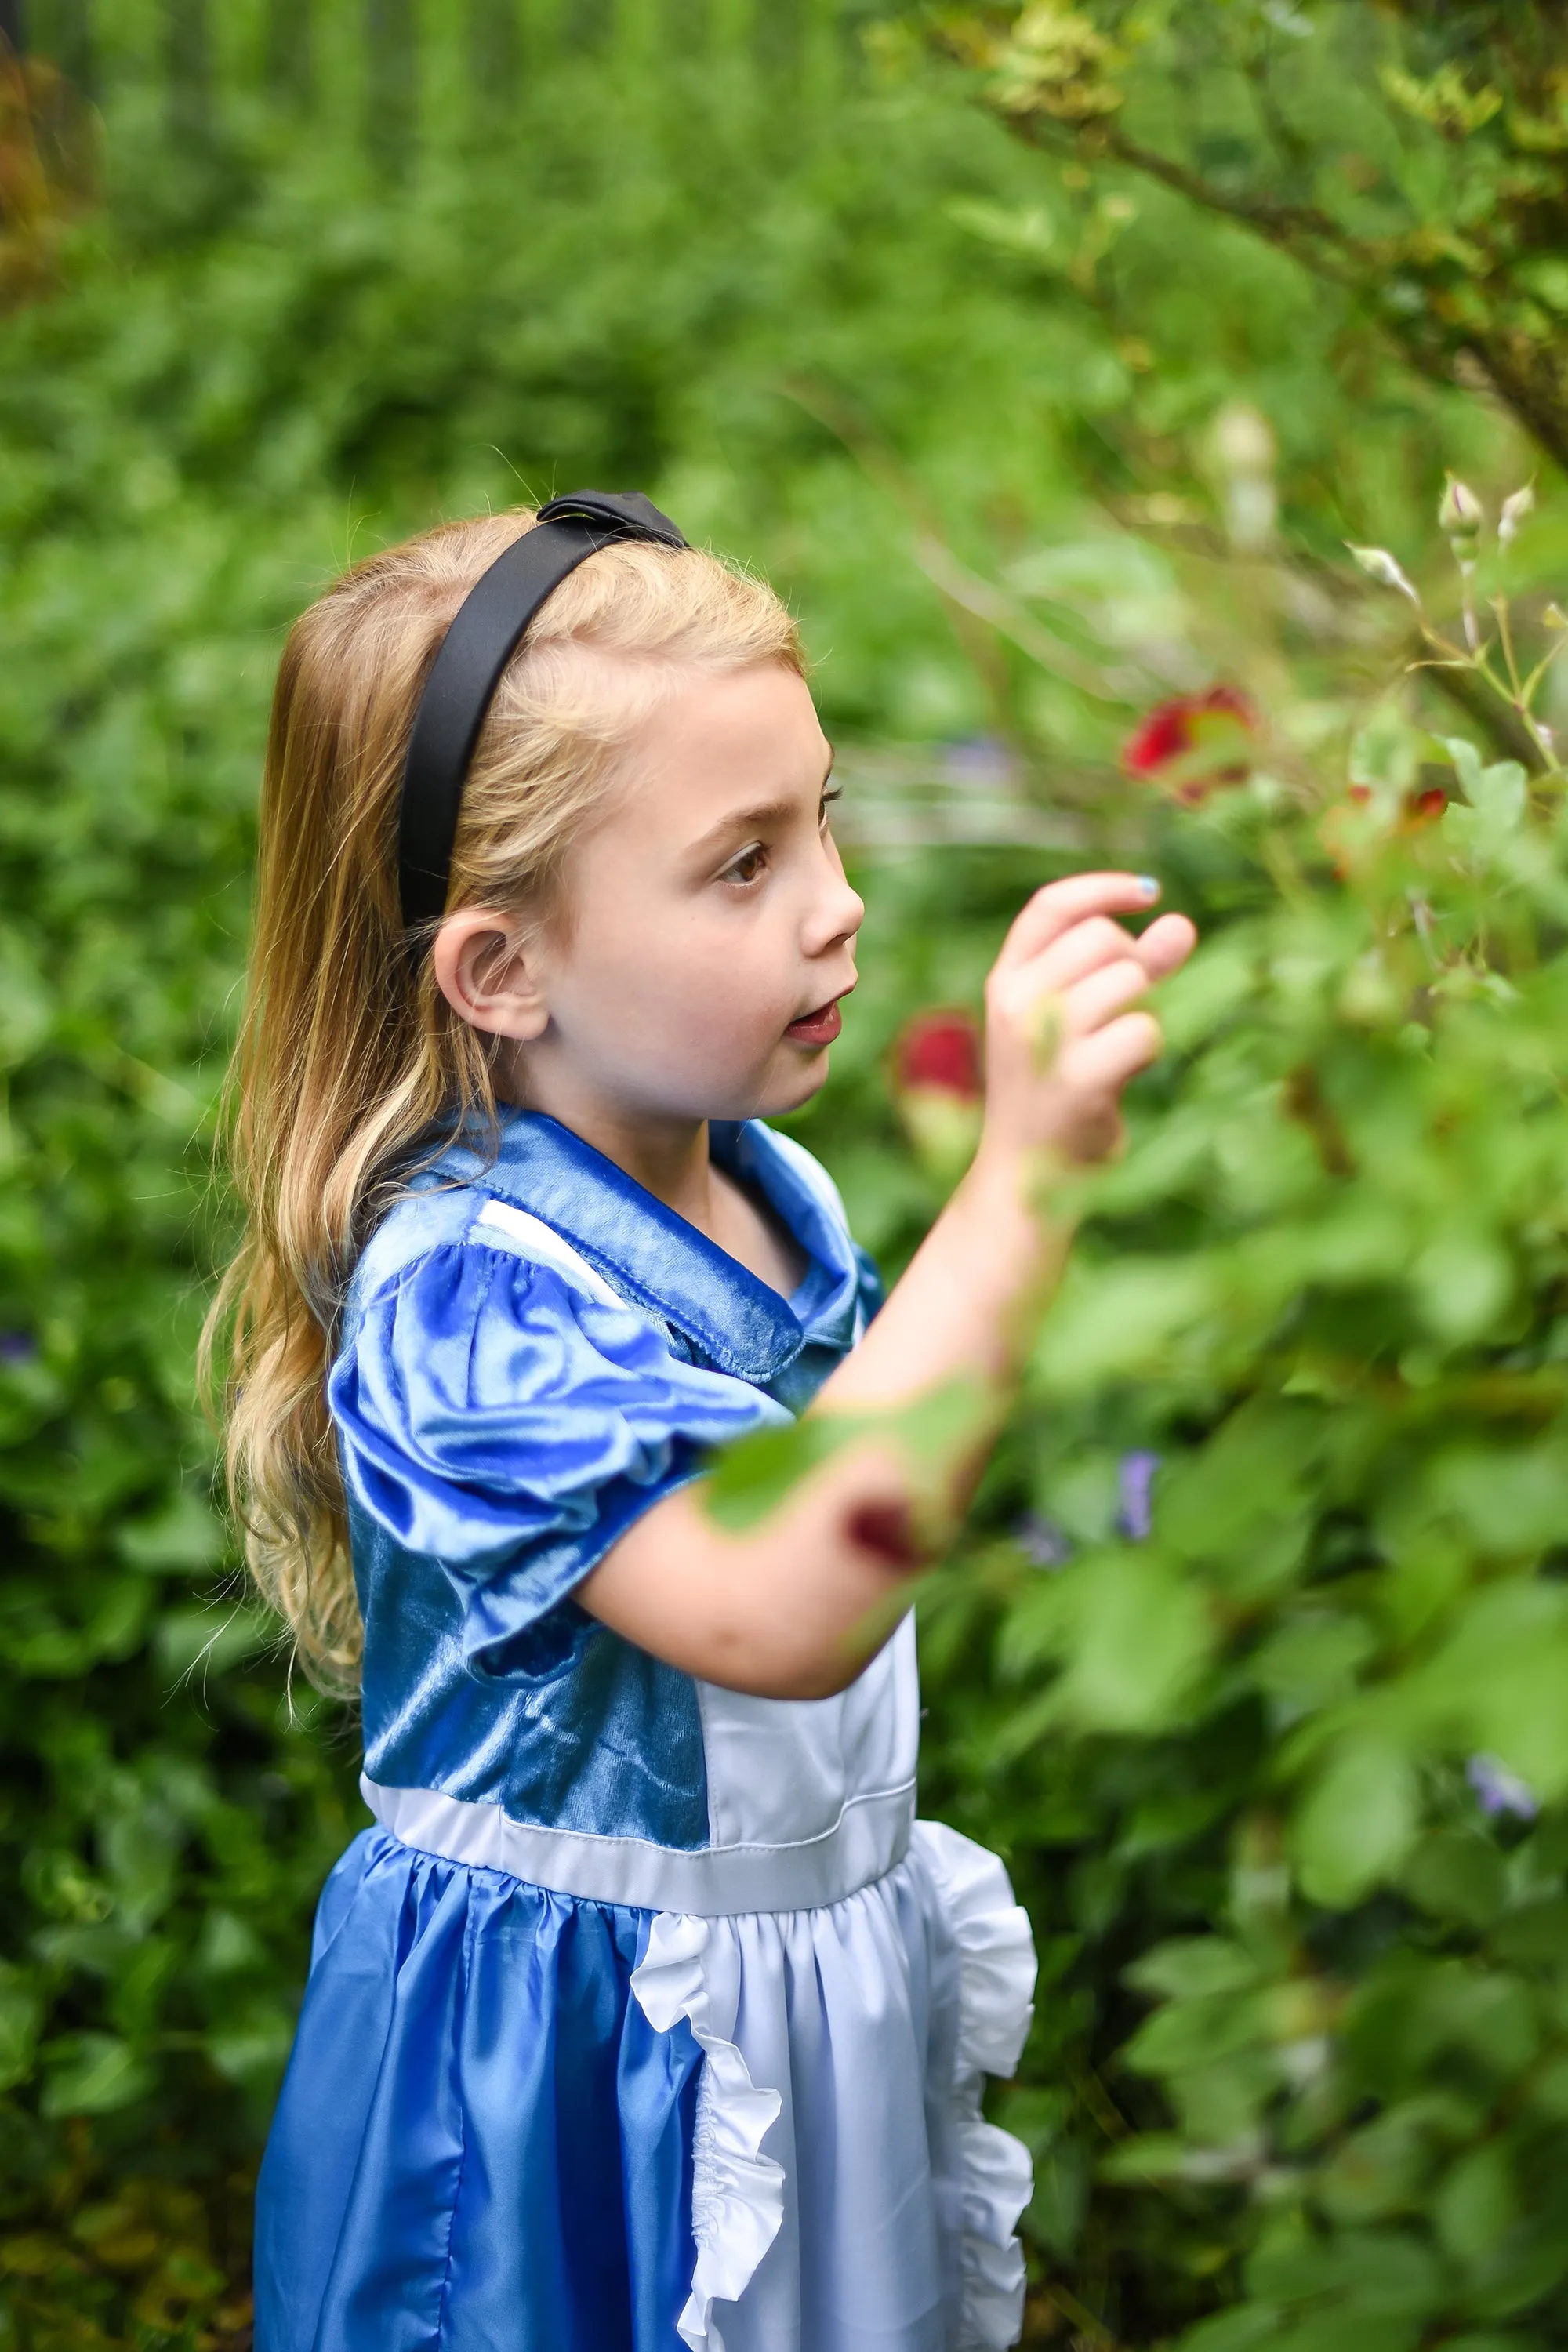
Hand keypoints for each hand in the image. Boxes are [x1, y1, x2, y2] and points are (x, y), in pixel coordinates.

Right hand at [979, 872, 1195, 1167]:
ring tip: (1116, 1052)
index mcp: (1004, 981)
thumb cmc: (1055, 1092)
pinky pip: (1143, 1031)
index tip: (1149, 891)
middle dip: (1133, 967)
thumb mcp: (1075, 1022)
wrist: (1023, 1177)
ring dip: (1142, 1012)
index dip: (1103, 888)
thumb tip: (1180, 923)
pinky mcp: (1078, 1080)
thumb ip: (1127, 969)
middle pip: (1104, 939)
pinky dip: (1148, 1050)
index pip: (1052, 906)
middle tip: (1121, 1014)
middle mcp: (1015, 1002)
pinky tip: (1125, 1075)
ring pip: (1129, 982)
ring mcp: (1043, 1041)